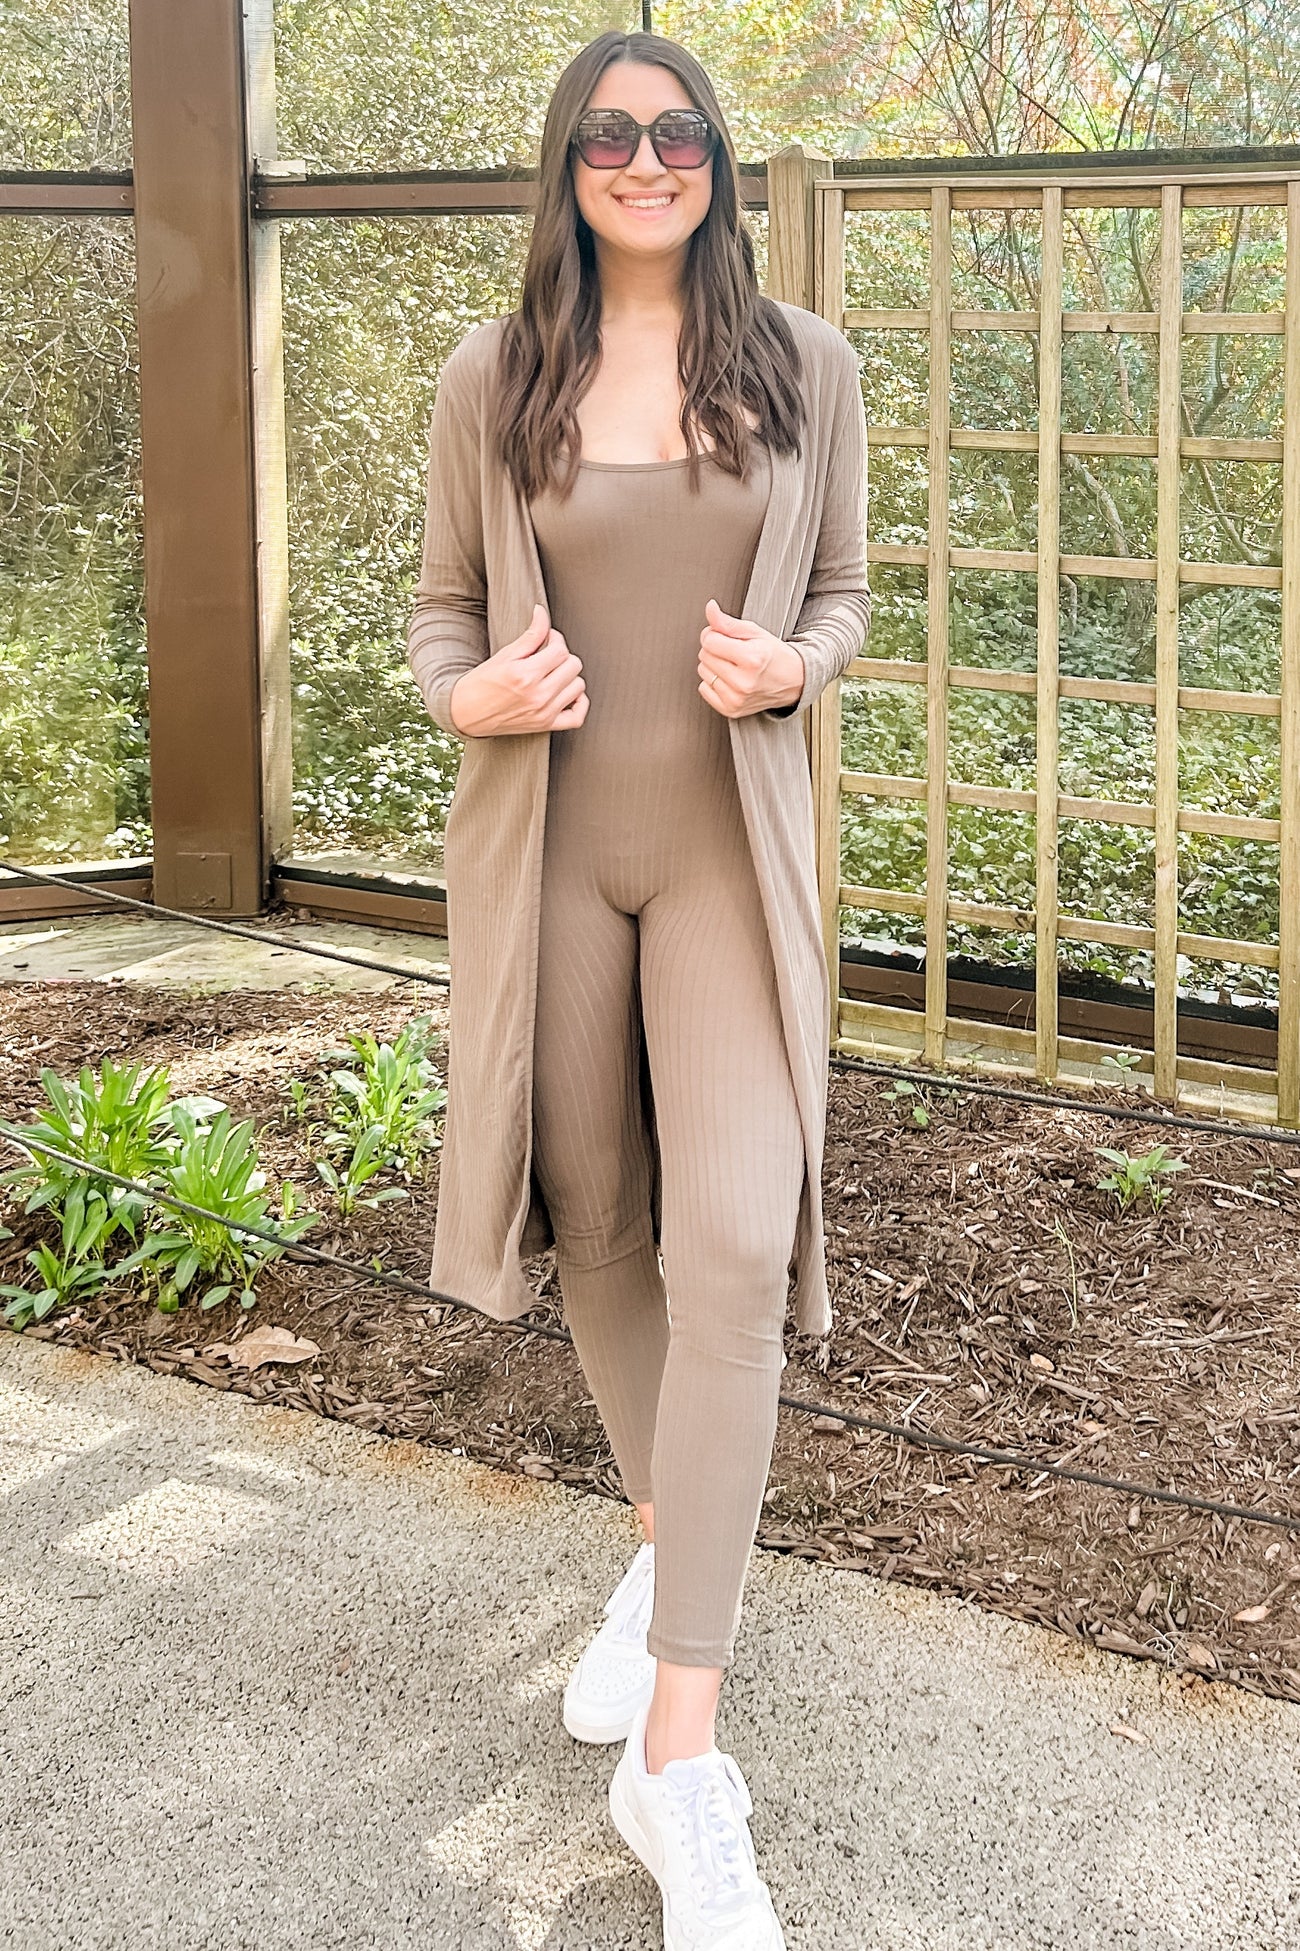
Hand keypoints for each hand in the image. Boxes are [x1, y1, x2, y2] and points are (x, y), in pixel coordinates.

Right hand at [449, 603, 588, 735]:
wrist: (466, 713)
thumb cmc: (481, 684)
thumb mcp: (505, 655)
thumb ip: (530, 635)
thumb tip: (542, 613)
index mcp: (526, 674)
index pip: (560, 650)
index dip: (555, 640)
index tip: (547, 639)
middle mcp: (538, 695)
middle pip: (573, 666)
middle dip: (563, 656)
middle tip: (549, 655)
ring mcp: (544, 712)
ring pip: (578, 686)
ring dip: (570, 676)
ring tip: (554, 673)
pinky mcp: (546, 725)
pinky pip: (577, 716)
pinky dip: (579, 703)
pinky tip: (568, 693)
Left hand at [697, 599, 804, 716]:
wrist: (793, 680)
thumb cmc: (773, 655)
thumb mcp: (754, 632)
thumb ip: (727, 622)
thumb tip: (710, 608)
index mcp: (752, 659)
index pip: (709, 641)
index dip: (714, 634)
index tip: (725, 636)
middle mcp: (744, 682)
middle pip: (704, 656)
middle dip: (715, 649)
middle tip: (733, 651)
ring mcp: (737, 699)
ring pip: (703, 672)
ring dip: (714, 666)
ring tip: (733, 665)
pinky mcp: (731, 710)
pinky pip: (704, 689)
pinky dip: (713, 683)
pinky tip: (730, 679)